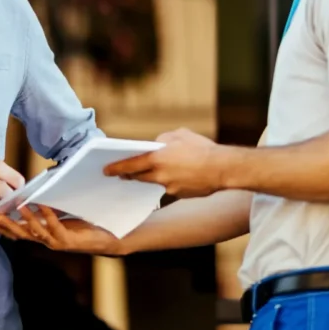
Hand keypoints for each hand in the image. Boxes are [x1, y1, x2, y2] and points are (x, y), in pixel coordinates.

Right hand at [0, 205, 125, 254]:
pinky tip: (42, 206)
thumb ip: (48, 209)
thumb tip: (36, 193)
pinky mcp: (70, 241)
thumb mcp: (63, 215)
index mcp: (44, 234)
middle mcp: (48, 240)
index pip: (19, 231)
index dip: (4, 226)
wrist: (109, 238)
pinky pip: (56, 228)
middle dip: (7, 225)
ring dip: (26, 220)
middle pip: (22, 234)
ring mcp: (58, 242)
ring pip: (37, 232)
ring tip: (18, 207)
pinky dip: (48, 217)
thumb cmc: (86, 225)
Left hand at [103, 128, 225, 199]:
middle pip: (138, 177)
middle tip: (123, 174)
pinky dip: (170, 181)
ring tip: (155, 171)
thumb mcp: (180, 135)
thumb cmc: (202, 148)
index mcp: (156, 159)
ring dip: (151, 177)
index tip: (106, 170)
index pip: (129, 165)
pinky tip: (179, 175)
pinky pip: (170, 188)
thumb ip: (164, 140)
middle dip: (130, 175)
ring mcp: (169, 188)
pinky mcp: (180, 194)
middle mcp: (159, 176)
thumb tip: (156, 145)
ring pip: (154, 183)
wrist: (222, 168)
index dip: (116, 168)